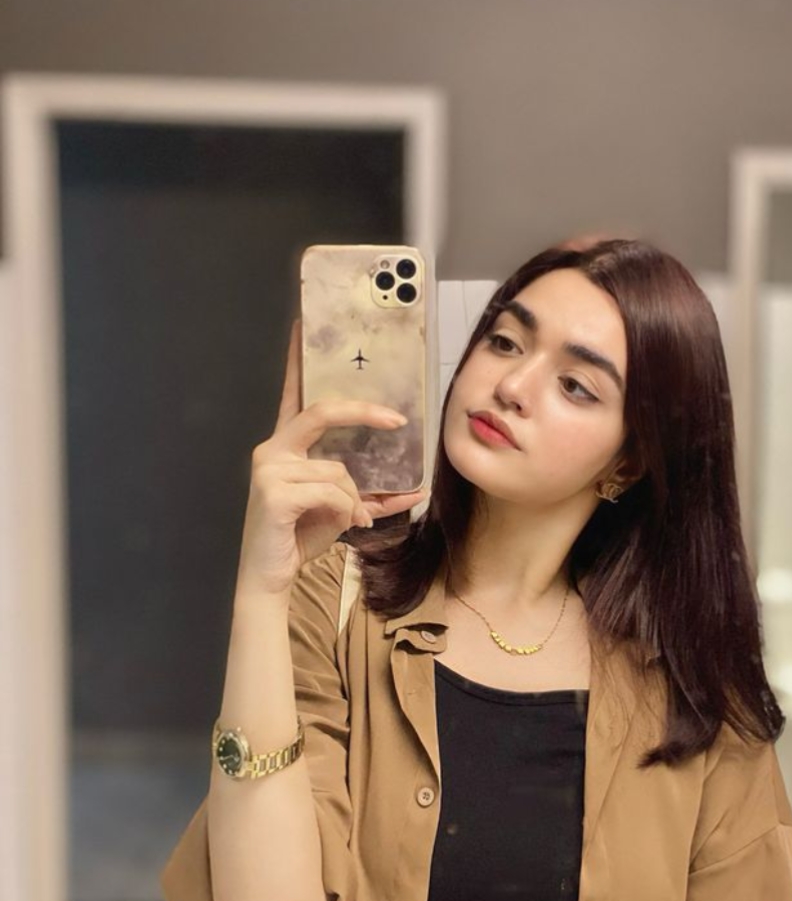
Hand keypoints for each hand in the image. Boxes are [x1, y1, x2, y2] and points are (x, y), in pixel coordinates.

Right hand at [235, 317, 428, 597]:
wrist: (270, 577)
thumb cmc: (300, 537)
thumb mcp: (341, 510)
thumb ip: (369, 493)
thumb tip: (414, 489)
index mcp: (285, 445)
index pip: (293, 393)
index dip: (299, 359)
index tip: (303, 323)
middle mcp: (272, 448)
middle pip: (322, 412)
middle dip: (364, 412)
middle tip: (398, 419)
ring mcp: (269, 468)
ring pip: (337, 468)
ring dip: (354, 498)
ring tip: (354, 520)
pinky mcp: (272, 493)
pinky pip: (330, 490)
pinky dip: (346, 510)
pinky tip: (344, 525)